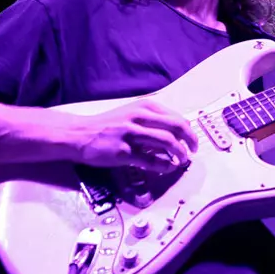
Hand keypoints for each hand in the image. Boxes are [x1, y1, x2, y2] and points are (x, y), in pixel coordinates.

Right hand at [68, 99, 197, 169]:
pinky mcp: (124, 151)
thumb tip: (177, 132)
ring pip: (167, 141)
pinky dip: (164, 165)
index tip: (191, 140)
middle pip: (176, 126)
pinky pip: (151, 160)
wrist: (80, 134)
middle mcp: (139, 116)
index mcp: (144, 106)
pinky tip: (167, 167)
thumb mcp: (131, 113)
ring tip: (182, 160)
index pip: (176, 117)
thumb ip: (152, 119)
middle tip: (194, 150)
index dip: (188, 130)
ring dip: (180, 153)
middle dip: (191, 140)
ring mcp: (131, 134)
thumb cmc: (107, 125)